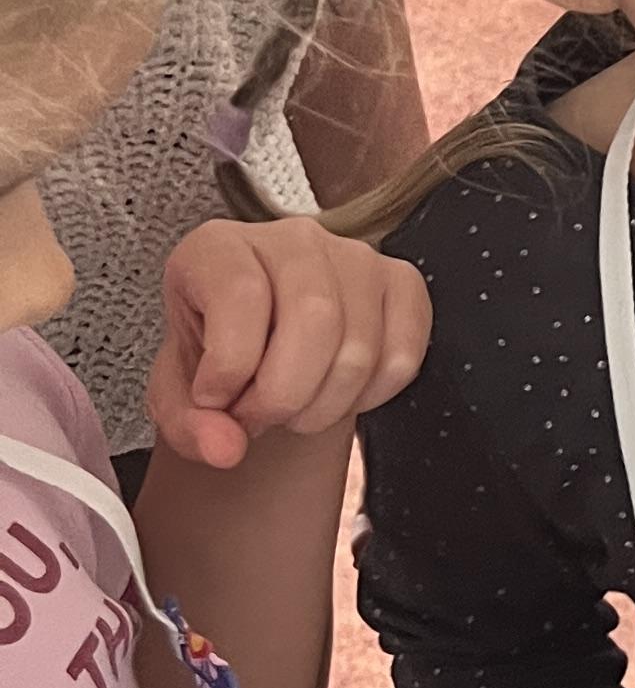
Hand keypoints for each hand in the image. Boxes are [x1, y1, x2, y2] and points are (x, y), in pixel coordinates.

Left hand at [147, 217, 430, 468]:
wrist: (258, 350)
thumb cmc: (216, 358)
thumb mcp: (177, 394)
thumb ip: (186, 424)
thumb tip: (226, 447)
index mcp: (219, 248)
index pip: (241, 295)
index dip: (229, 367)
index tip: (215, 398)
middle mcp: (292, 240)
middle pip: (315, 317)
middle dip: (284, 394)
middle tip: (259, 416)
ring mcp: (355, 257)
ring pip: (361, 345)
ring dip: (325, 405)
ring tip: (293, 409)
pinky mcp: (400, 283)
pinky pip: (404, 354)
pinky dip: (371, 396)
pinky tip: (337, 394)